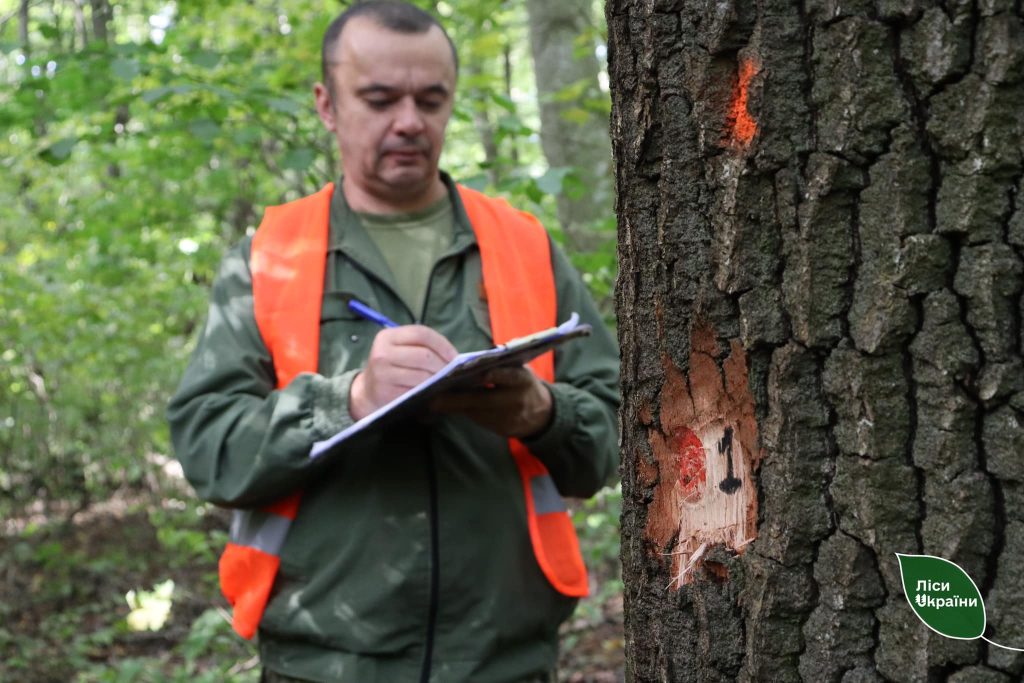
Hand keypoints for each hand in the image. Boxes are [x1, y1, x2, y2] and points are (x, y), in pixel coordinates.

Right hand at [349, 325, 457, 420]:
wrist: (367, 391)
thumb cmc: (391, 367)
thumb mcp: (400, 350)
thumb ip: (421, 347)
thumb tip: (453, 356)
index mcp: (387, 336)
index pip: (421, 333)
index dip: (442, 344)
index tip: (455, 356)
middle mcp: (382, 353)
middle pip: (423, 355)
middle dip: (443, 364)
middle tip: (451, 372)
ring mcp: (382, 373)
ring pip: (422, 375)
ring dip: (437, 380)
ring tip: (442, 381)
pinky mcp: (386, 392)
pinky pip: (415, 391)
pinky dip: (428, 391)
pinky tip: (431, 391)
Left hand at [431, 366, 553, 438]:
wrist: (541, 414)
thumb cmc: (522, 383)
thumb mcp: (521, 368)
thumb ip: (506, 359)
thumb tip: (490, 351)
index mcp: (523, 380)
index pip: (509, 376)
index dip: (495, 375)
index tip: (478, 373)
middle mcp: (516, 400)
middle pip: (485, 400)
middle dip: (459, 398)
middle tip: (434, 396)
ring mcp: (508, 418)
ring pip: (477, 413)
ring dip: (454, 407)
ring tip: (432, 401)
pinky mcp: (500, 430)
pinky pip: (477, 421)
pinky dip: (461, 413)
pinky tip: (443, 408)